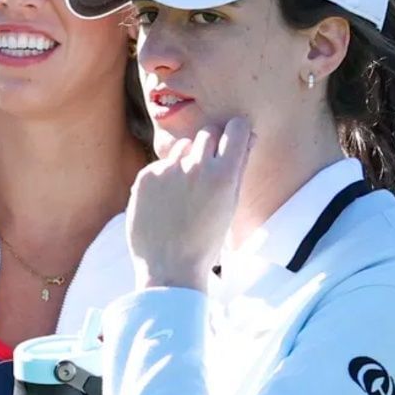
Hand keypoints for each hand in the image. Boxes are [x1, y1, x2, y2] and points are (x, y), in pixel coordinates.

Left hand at [127, 115, 253, 289]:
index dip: (235, 132)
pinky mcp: (146, 177)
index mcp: (225, 174)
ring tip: (184, 192)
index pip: (236, 127)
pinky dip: (163, 177)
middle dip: (210, 145)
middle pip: (208, 133)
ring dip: (185, 160)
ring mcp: (168, 170)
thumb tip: (249, 135)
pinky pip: (160, 164)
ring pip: (182, 147)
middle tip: (206, 171)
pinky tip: (164, 201)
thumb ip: (238, 167)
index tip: (233, 139)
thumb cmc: (206, 239)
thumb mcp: (230, 204)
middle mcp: (197, 167)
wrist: (170, 266)